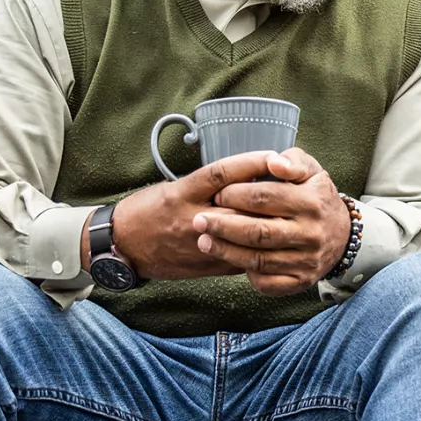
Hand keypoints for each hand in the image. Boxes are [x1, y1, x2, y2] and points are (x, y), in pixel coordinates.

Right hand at [95, 151, 285, 281]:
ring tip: (292, 213)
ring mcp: (199, 243)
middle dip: (269, 197)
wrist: (124, 246)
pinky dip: (259, 248)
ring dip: (269, 224)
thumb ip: (206, 186)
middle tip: (296, 186)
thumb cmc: (148, 209)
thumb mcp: (172, 187)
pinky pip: (239, 256)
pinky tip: (277, 242)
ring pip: (243, 234)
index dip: (251, 164)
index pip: (222, 173)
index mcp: (182, 192)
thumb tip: (244, 177)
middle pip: (239, 206)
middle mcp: (191, 217)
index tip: (275, 156)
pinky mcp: (205, 264)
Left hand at [194, 148, 350, 296]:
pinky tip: (231, 262)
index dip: (235, 195)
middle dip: (223, 225)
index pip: (265, 197)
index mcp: (311, 202)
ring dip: (226, 251)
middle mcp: (310, 233)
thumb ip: (292, 161)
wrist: (343, 236)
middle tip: (198, 220)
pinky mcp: (301, 281)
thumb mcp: (312, 171)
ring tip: (204, 241)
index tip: (217, 193)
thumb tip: (272, 161)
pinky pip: (269, 283)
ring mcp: (306, 260)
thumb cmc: (316, 198)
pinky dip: (247, 275)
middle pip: (258, 232)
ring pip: (258, 259)